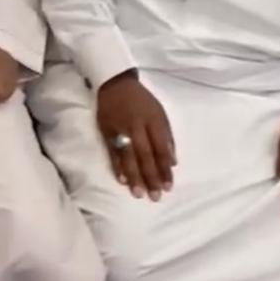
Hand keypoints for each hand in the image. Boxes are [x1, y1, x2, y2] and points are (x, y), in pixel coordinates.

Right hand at [97, 71, 175, 199]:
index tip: (168, 186)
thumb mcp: (159, 112)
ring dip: (134, 176)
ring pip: (128, 155)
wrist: (115, 83)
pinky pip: (112, 151)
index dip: (165, 168)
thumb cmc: (141, 101)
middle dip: (151, 176)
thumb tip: (173, 162)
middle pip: (145, 154)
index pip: (161, 148)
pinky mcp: (106, 130)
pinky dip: (117, 166)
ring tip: (139, 193)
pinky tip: (122, 180)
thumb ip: (167, 136)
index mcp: (153, 119)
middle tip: (155, 196)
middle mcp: (137, 125)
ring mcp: (120, 128)